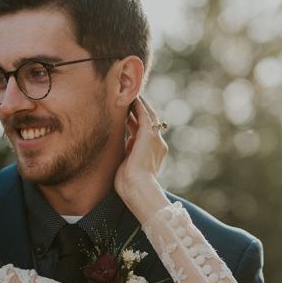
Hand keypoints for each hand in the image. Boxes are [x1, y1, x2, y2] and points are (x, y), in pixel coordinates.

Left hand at [114, 96, 167, 212]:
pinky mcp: (149, 135)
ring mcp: (155, 139)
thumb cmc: (130, 185)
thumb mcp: (128, 166)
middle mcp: (157, 144)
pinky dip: (138, 105)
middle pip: (149, 122)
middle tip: (131, 99)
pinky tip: (131, 97)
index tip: (127, 115)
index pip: (144, 133)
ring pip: (148, 116)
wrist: (138, 188)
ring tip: (131, 94)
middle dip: (140, 110)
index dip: (136, 122)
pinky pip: (144, 114)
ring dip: (139, 104)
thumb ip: (127, 153)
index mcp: (152, 153)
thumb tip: (123, 143)